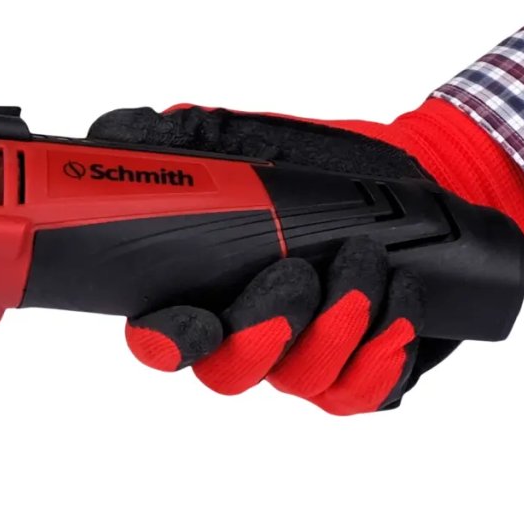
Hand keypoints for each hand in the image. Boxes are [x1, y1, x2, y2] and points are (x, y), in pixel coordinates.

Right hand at [89, 105, 463, 413]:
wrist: (413, 172)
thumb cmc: (322, 162)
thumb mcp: (248, 139)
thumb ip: (178, 141)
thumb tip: (110, 131)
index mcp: (207, 288)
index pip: (163, 336)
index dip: (169, 341)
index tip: (196, 322)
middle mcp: (251, 332)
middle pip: (229, 374)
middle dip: (261, 333)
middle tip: (297, 276)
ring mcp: (307, 358)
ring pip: (300, 380)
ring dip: (337, 321)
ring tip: (364, 258)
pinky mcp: (366, 372)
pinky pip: (363, 391)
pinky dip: (383, 346)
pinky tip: (397, 293)